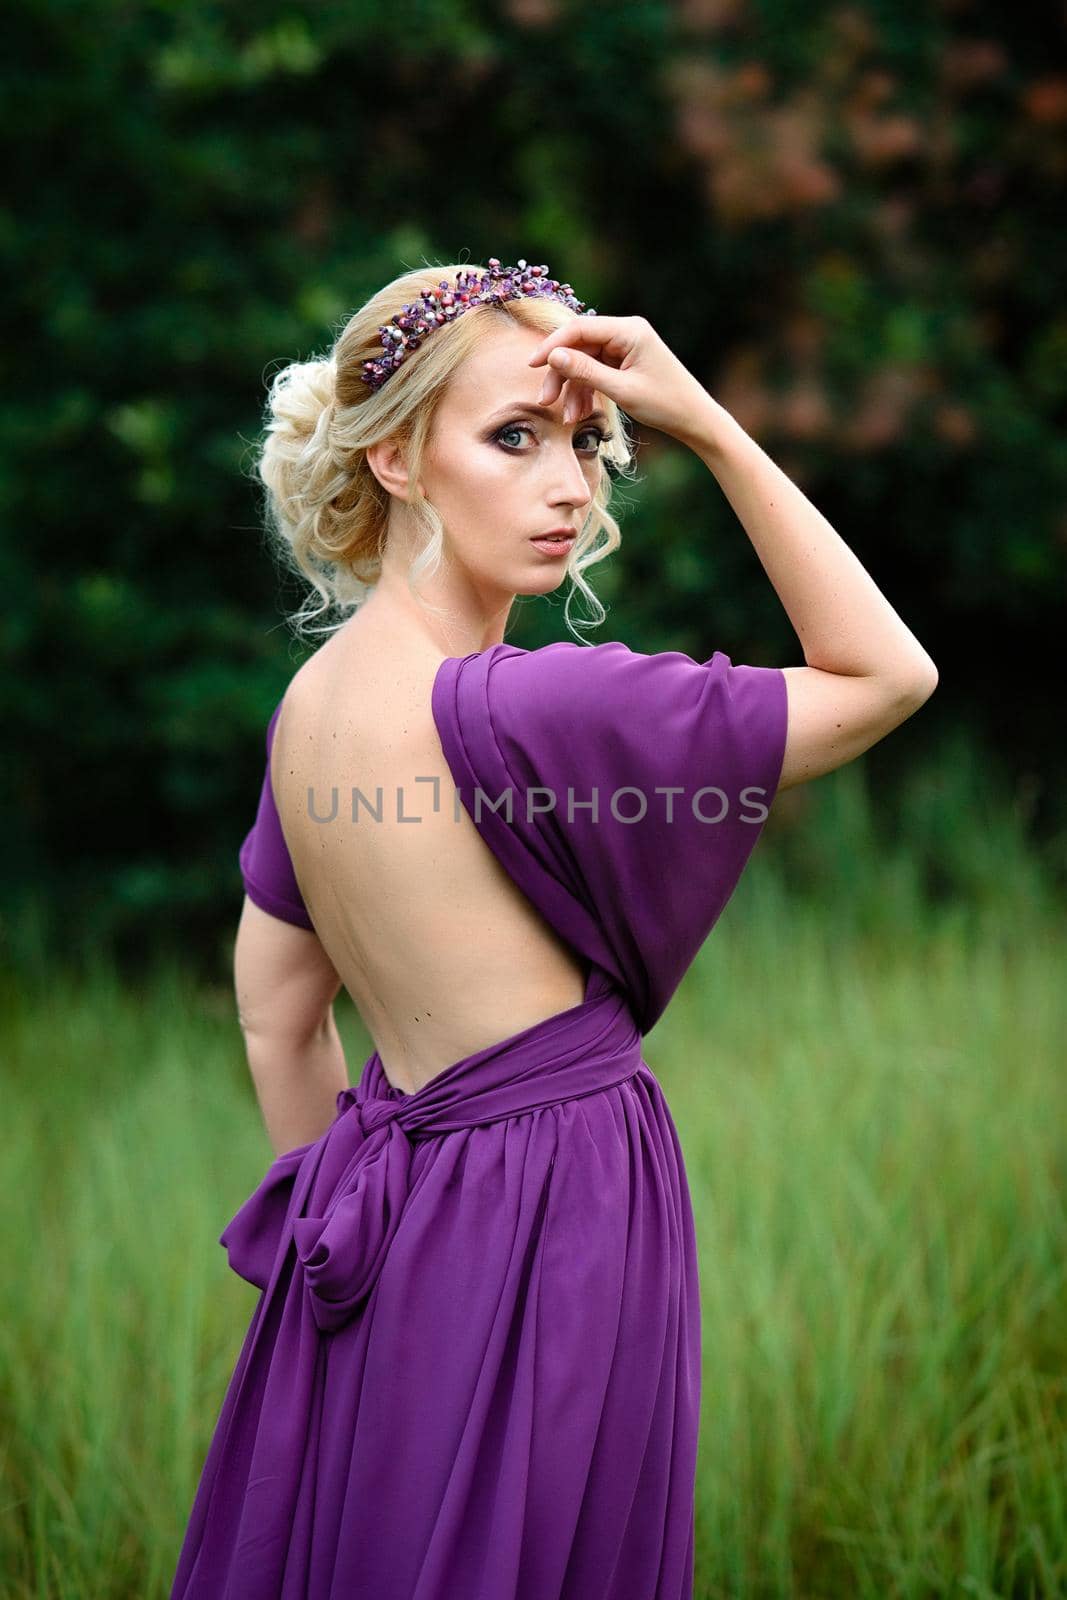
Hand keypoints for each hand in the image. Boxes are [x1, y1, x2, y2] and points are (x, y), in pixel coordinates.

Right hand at [526, 314, 708, 440]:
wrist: (694, 419)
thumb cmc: (665, 403)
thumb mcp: (622, 390)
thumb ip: (586, 372)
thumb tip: (553, 356)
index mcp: (629, 330)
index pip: (579, 329)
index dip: (553, 346)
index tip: (532, 365)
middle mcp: (626, 332)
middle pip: (578, 347)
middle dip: (561, 374)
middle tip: (545, 401)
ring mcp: (624, 347)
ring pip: (584, 362)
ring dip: (572, 388)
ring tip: (568, 418)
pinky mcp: (624, 363)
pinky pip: (595, 372)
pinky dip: (585, 391)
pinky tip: (579, 413)